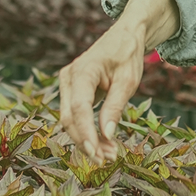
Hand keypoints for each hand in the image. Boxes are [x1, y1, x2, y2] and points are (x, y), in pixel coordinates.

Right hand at [56, 0, 176, 163]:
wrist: (124, 35)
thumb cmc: (127, 55)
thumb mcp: (127, 81)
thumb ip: (115, 108)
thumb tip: (106, 136)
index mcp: (83, 71)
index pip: (79, 109)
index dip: (86, 134)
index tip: (97, 155)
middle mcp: (68, 77)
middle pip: (70, 118)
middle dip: (86, 141)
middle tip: (107, 160)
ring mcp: (67, 83)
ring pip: (70, 119)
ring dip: (86, 139)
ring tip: (108, 154)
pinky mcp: (71, 90)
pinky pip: (75, 114)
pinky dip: (86, 130)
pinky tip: (102, 143)